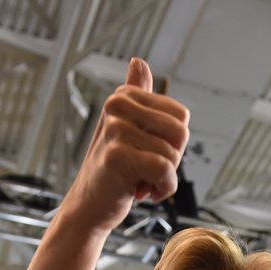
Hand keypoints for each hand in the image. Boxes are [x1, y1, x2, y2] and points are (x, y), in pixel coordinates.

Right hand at [61, 56, 189, 234]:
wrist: (90, 205)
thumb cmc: (114, 170)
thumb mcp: (127, 128)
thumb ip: (137, 96)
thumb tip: (139, 63)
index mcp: (125, 95)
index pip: (181, 116)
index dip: (173, 142)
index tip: (149, 152)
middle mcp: (118, 105)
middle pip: (181, 133)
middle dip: (171, 159)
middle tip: (146, 169)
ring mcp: (116, 129)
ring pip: (173, 155)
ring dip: (164, 178)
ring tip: (140, 180)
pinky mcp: (117, 156)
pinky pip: (164, 170)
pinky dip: (163, 189)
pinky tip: (143, 192)